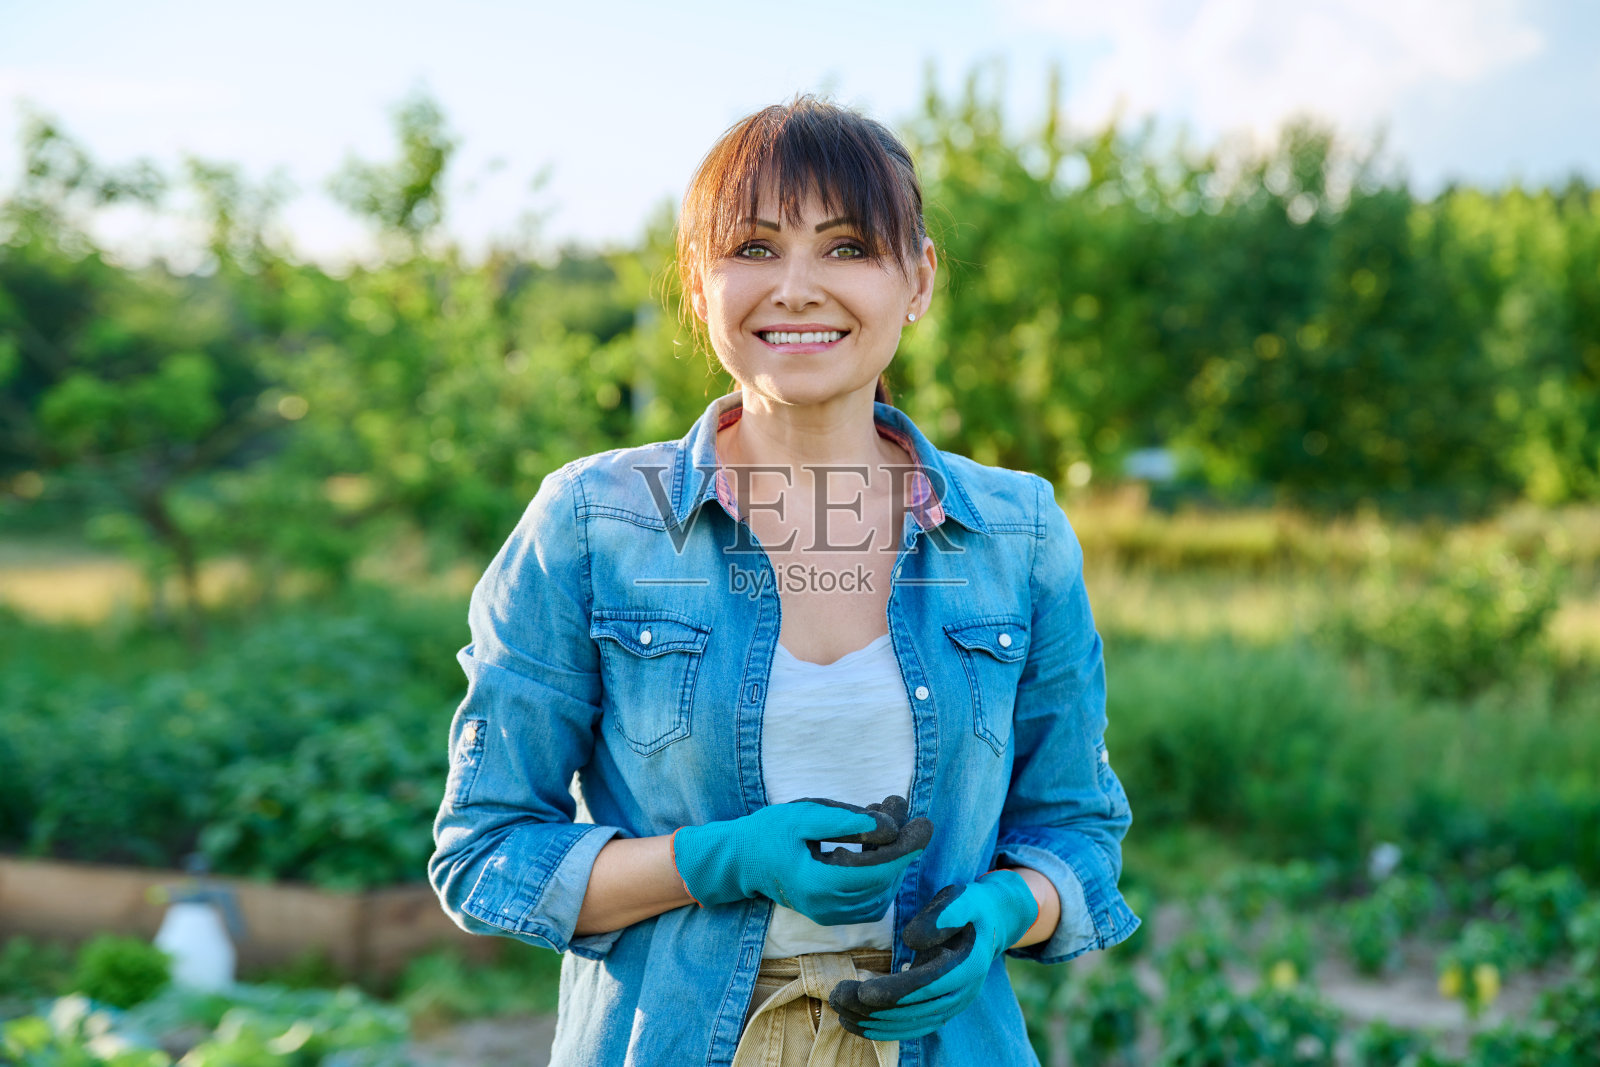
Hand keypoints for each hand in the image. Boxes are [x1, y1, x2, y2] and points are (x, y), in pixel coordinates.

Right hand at [672, 795, 932, 925]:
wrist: (741, 861)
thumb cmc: (769, 832)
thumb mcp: (805, 815)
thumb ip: (847, 821)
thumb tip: (889, 827)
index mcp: (816, 883)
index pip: (876, 871)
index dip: (906, 848)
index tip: (925, 824)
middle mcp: (825, 908)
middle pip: (882, 884)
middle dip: (903, 850)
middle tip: (912, 817)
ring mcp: (827, 916)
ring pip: (880, 895)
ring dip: (894, 863)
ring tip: (894, 825)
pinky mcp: (830, 915)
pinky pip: (869, 902)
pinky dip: (882, 877)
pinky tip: (878, 850)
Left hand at [829, 869, 1037, 1039]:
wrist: (992, 923)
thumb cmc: (971, 907)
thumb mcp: (963, 898)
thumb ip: (943, 914)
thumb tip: (912, 939)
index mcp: (967, 967)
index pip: (926, 986)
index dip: (894, 991)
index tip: (862, 991)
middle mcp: (961, 993)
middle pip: (913, 1010)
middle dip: (872, 1008)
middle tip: (837, 996)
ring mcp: (952, 1005)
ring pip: (909, 1024)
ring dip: (873, 1022)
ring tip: (839, 1011)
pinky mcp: (940, 1008)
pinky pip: (911, 1027)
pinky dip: (884, 1029)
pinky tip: (858, 1023)